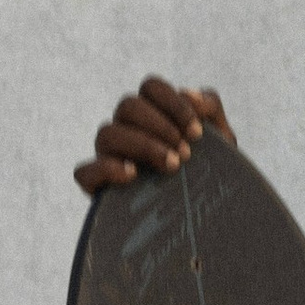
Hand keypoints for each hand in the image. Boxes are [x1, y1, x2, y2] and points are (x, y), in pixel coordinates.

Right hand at [75, 75, 232, 196]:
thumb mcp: (219, 141)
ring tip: (171, 166)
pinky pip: (84, 171)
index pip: (151, 87)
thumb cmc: (209, 173)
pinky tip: (133, 176)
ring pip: (107, 133)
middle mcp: (126, 128)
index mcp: (152, 112)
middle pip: (128, 106)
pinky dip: (106, 169)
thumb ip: (210, 111)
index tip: (197, 133)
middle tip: (186, 153)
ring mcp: (108, 155)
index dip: (173, 103)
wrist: (208, 217)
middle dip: (160, 127)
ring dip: (142, 145)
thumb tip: (190, 94)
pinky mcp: (98, 186)